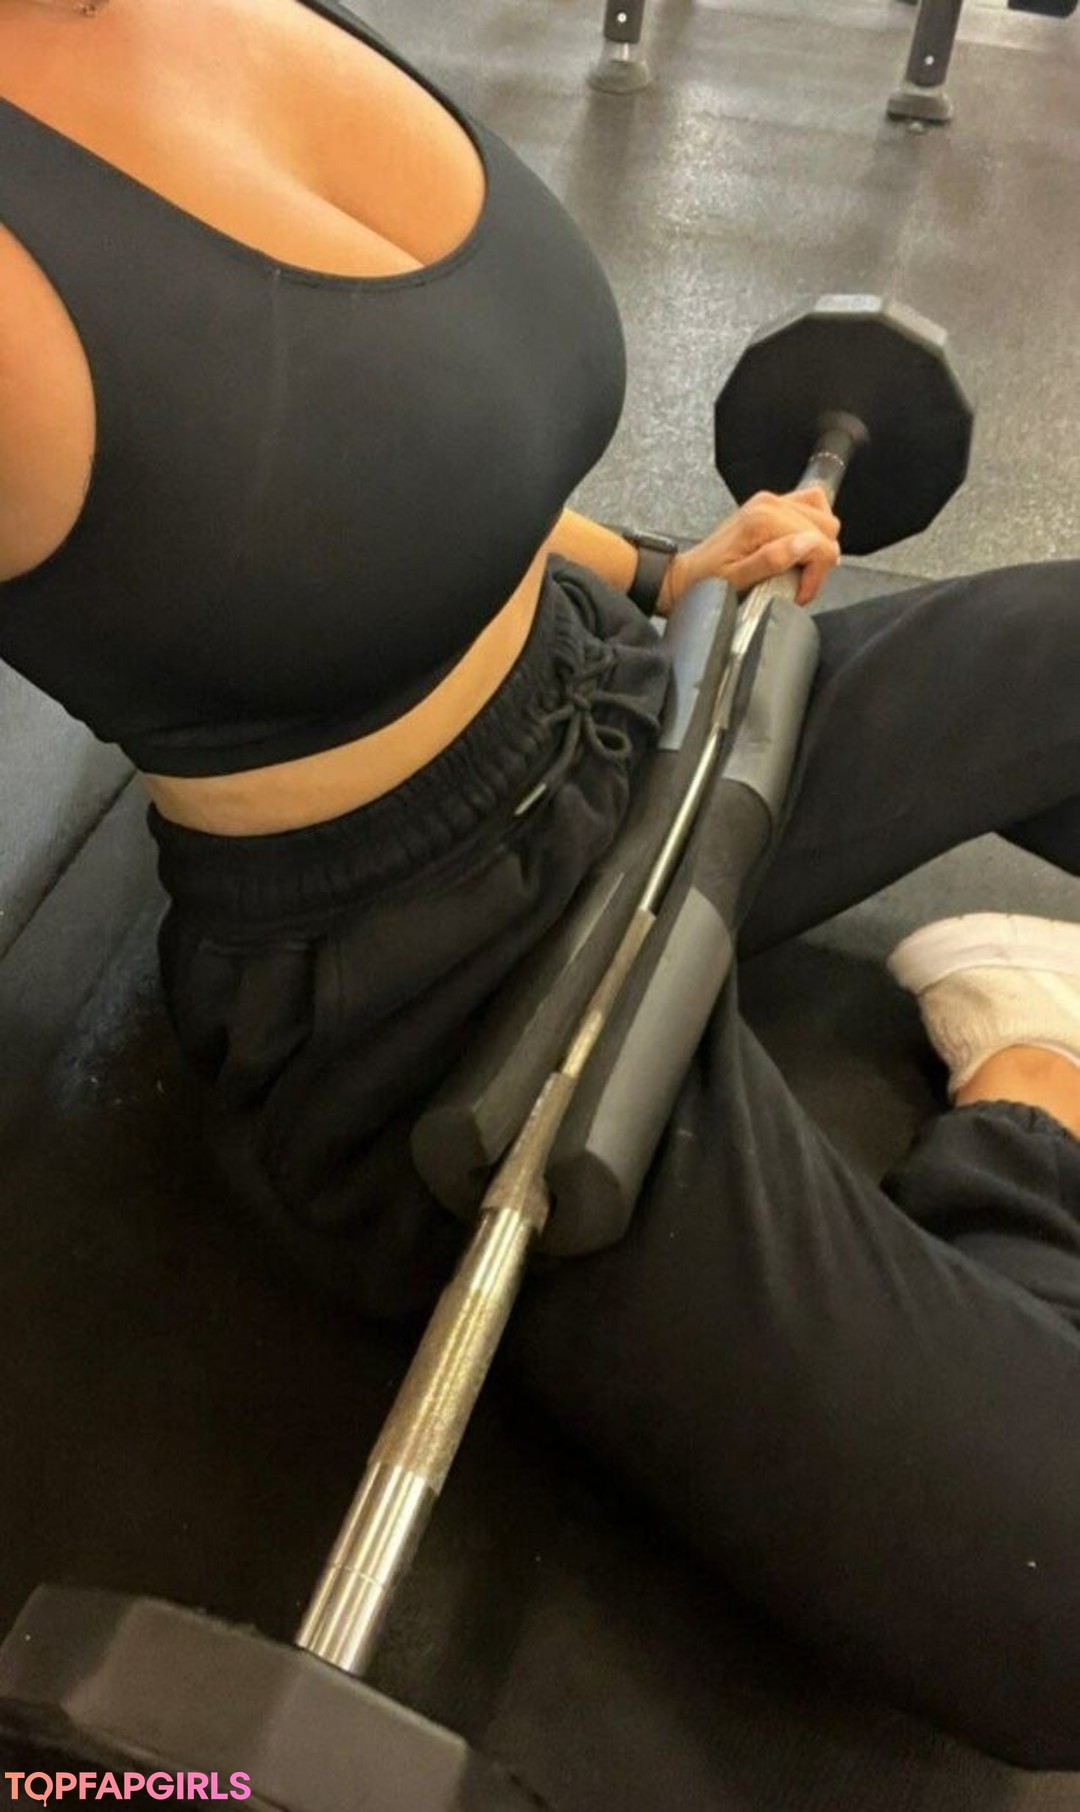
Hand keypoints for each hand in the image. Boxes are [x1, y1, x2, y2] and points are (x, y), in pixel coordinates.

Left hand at [659, 486, 840, 613]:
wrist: (687, 575)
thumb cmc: (707, 582)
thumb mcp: (738, 580)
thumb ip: (774, 560)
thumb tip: (807, 544)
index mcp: (764, 520)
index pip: (820, 542)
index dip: (816, 574)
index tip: (799, 592)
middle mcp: (770, 503)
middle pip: (827, 527)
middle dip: (819, 559)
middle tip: (797, 583)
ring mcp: (771, 501)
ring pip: (823, 515)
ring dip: (817, 545)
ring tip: (797, 568)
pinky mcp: (770, 505)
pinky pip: (810, 507)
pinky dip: (811, 530)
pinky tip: (797, 550)